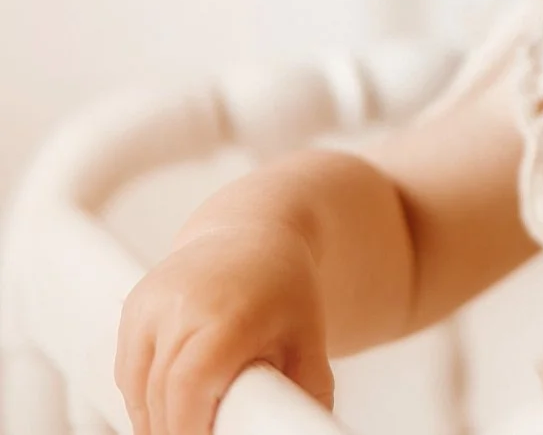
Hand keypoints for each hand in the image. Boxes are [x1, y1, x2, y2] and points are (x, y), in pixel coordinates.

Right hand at [115, 225, 334, 434]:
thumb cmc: (284, 287)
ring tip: (190, 428)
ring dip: (156, 420)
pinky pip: (128, 371)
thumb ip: (307, 389)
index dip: (189, 429)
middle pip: (160, 393)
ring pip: (137, 387)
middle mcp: (182, 304)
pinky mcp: (134, 308)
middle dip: (176, 431)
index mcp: (228, 314)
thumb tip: (306, 428)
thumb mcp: (308, 338)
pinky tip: (170, 407)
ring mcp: (152, 303)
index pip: (189, 384)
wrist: (254, 234)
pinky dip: (143, 397)